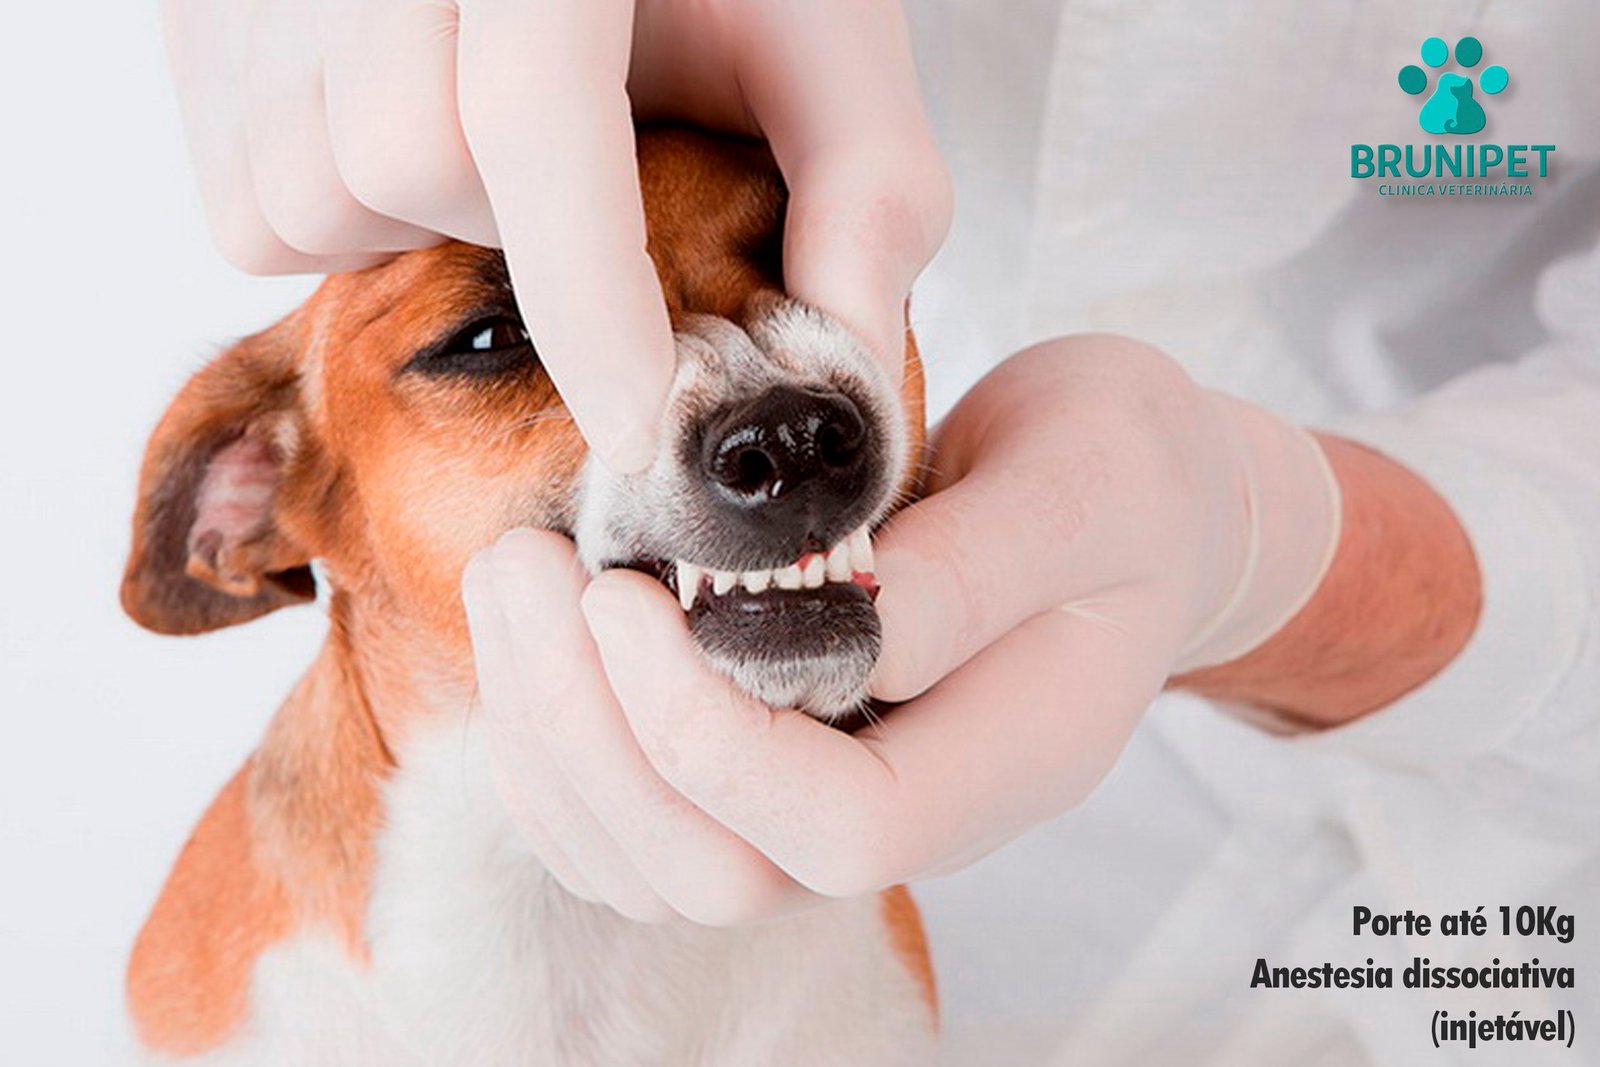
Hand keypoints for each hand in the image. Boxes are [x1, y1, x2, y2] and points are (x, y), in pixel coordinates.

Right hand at [162, 0, 949, 470]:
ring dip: (413, 229)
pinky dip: (334, 219)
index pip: (529, 116)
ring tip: (487, 161)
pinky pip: (243, 197)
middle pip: (403, 161)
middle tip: (570, 186)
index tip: (638, 424)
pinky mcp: (203, 18)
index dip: (587, 301)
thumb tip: (846, 364)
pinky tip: (410, 155)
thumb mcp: (825, 39)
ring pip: (301, 192)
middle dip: (504, 230)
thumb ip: (865, 188)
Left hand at [461, 334, 1340, 921]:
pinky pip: (639, 816)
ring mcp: (838, 796)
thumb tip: (828, 612)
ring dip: (555, 738)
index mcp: (1008, 758)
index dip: (712, 738)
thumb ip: (972, 563)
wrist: (1137, 499)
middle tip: (531, 569)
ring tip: (516, 575)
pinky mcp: (779, 760)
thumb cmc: (1126, 478)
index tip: (628, 596)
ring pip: (659, 865)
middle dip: (596, 738)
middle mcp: (915, 809)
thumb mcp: (1085, 482)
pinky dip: (559, 743)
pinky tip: (538, 632)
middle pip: (724, 876)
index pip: (844, 830)